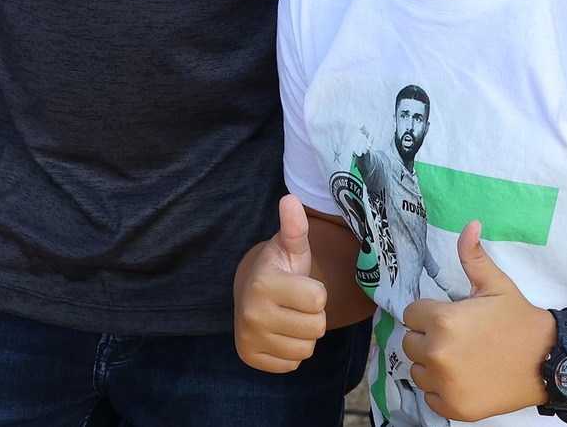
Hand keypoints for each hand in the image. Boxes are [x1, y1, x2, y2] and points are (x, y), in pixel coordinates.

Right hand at [233, 195, 328, 372]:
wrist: (247, 290)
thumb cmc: (278, 268)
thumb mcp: (290, 247)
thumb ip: (295, 227)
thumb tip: (290, 199)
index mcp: (264, 283)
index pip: (319, 300)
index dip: (316, 293)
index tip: (299, 284)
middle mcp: (252, 312)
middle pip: (317, 328)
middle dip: (312, 316)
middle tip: (295, 303)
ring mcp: (249, 338)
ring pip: (306, 349)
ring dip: (303, 335)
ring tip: (288, 317)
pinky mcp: (250, 357)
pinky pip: (292, 365)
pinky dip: (289, 352)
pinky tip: (278, 333)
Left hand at [401, 222, 552, 420]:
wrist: (550, 361)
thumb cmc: (519, 320)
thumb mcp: (496, 285)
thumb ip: (473, 256)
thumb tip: (470, 224)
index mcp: (442, 321)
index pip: (411, 314)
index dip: (429, 314)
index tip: (451, 317)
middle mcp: (438, 354)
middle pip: (410, 343)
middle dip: (428, 339)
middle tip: (457, 338)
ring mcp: (445, 385)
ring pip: (418, 371)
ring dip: (432, 366)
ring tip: (460, 358)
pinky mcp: (455, 408)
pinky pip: (431, 398)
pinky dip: (442, 391)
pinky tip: (464, 379)